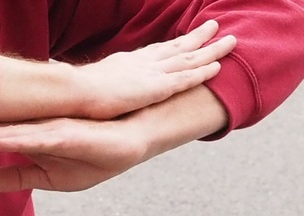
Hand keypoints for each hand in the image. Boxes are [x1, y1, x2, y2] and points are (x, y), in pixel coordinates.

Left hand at [0, 117, 148, 192]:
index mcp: (29, 138)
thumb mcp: (50, 176)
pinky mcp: (69, 135)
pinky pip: (39, 138)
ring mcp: (51, 129)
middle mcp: (36, 129)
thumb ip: (18, 176)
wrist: (133, 143)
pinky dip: (18, 140)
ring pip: (11, 130)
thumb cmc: (93, 157)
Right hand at [74, 20, 235, 119]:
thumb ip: (94, 91)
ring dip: (211, 49)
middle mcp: (143, 63)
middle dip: (197, 38)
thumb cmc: (72, 96)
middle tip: (214, 27)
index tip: (183, 39)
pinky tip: (218, 67)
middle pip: (176, 46)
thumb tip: (84, 100)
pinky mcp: (157, 88)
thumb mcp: (86, 89)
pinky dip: (202, 71)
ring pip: (189, 58)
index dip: (171, 45)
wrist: (73, 93)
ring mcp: (151, 74)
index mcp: (126, 64)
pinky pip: (186, 78)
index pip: (154, 51)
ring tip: (231, 40)